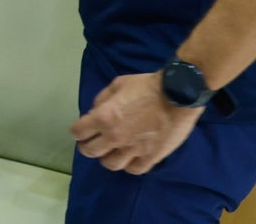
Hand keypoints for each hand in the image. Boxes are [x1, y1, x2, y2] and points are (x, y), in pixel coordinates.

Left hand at [69, 71, 202, 174]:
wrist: (177, 95)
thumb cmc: (147, 86)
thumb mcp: (118, 84)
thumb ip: (102, 99)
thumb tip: (94, 111)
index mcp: (104, 117)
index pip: (78, 132)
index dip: (78, 130)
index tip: (81, 129)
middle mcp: (114, 137)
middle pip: (90, 151)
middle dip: (87, 146)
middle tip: (92, 142)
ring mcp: (132, 150)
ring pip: (110, 164)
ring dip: (107, 157)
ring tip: (112, 151)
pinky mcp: (150, 158)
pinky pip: (133, 169)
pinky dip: (129, 165)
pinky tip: (130, 157)